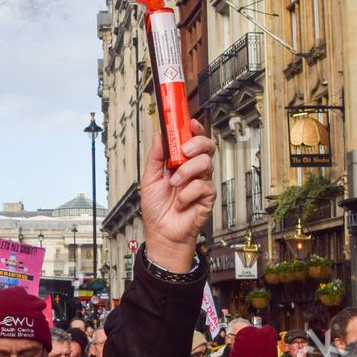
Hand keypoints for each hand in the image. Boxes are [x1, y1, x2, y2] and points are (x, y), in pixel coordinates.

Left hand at [140, 120, 215, 271]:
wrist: (162, 234)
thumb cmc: (156, 209)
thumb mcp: (149, 178)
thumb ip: (155, 157)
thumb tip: (159, 135)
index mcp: (180, 163)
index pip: (192, 140)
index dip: (194, 129)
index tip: (189, 122)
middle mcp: (193, 170)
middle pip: (207, 146)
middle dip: (197, 143)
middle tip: (184, 151)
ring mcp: (202, 183)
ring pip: (206, 163)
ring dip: (187, 172)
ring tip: (175, 184)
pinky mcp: (207, 197)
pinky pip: (203, 186)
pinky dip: (188, 193)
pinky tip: (180, 202)